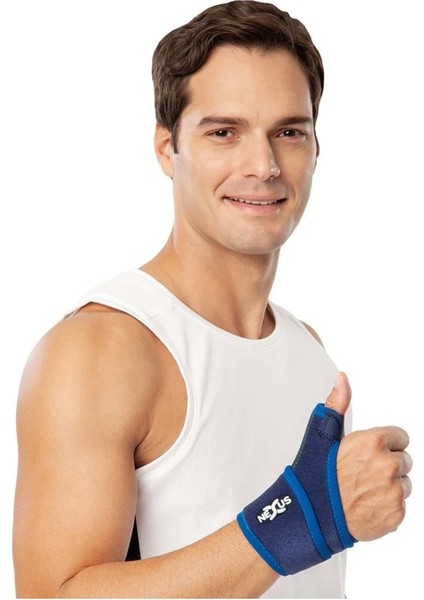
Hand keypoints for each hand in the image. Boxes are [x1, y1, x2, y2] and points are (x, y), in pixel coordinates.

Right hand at [326, 372, 412, 540]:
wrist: (311, 516)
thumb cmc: (314, 476)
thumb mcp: (321, 435)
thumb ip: (337, 404)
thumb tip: (342, 379)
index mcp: (373, 442)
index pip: (400, 437)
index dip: (384, 444)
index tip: (370, 453)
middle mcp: (388, 465)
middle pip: (403, 460)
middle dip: (387, 465)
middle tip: (363, 473)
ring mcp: (394, 491)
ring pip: (404, 484)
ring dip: (389, 486)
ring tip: (364, 490)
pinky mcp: (396, 514)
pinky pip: (401, 506)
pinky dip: (387, 507)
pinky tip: (367, 504)